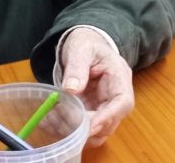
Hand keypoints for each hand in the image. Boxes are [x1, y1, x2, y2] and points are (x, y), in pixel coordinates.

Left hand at [58, 28, 133, 146]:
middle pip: (111, 121)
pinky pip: (85, 127)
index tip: (90, 126)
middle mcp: (116, 95)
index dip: (108, 117)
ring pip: (98, 130)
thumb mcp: (80, 49)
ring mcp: (104, 106)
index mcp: (119, 77)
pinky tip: (51, 121)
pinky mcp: (93, 111)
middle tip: (64, 123)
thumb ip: (77, 68)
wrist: (85, 44)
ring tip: (53, 121)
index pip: (123, 102)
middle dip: (89, 128)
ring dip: (78, 131)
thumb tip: (71, 89)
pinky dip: (69, 128)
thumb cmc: (86, 44)